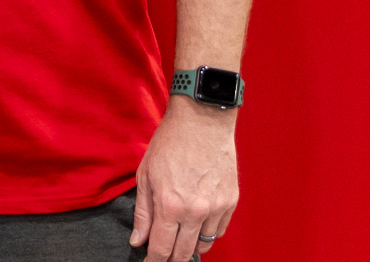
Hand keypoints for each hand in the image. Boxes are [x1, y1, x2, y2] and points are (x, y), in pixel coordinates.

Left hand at [131, 98, 238, 260]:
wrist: (202, 121)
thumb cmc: (170, 143)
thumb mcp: (145, 175)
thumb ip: (142, 212)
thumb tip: (138, 240)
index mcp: (170, 205)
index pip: (161, 249)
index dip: (153, 261)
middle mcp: (195, 211)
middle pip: (183, 252)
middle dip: (171, 259)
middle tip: (162, 256)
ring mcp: (216, 208)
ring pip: (204, 245)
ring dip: (190, 247)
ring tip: (179, 240)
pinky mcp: (231, 202)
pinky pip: (219, 231)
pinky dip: (207, 234)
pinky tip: (196, 227)